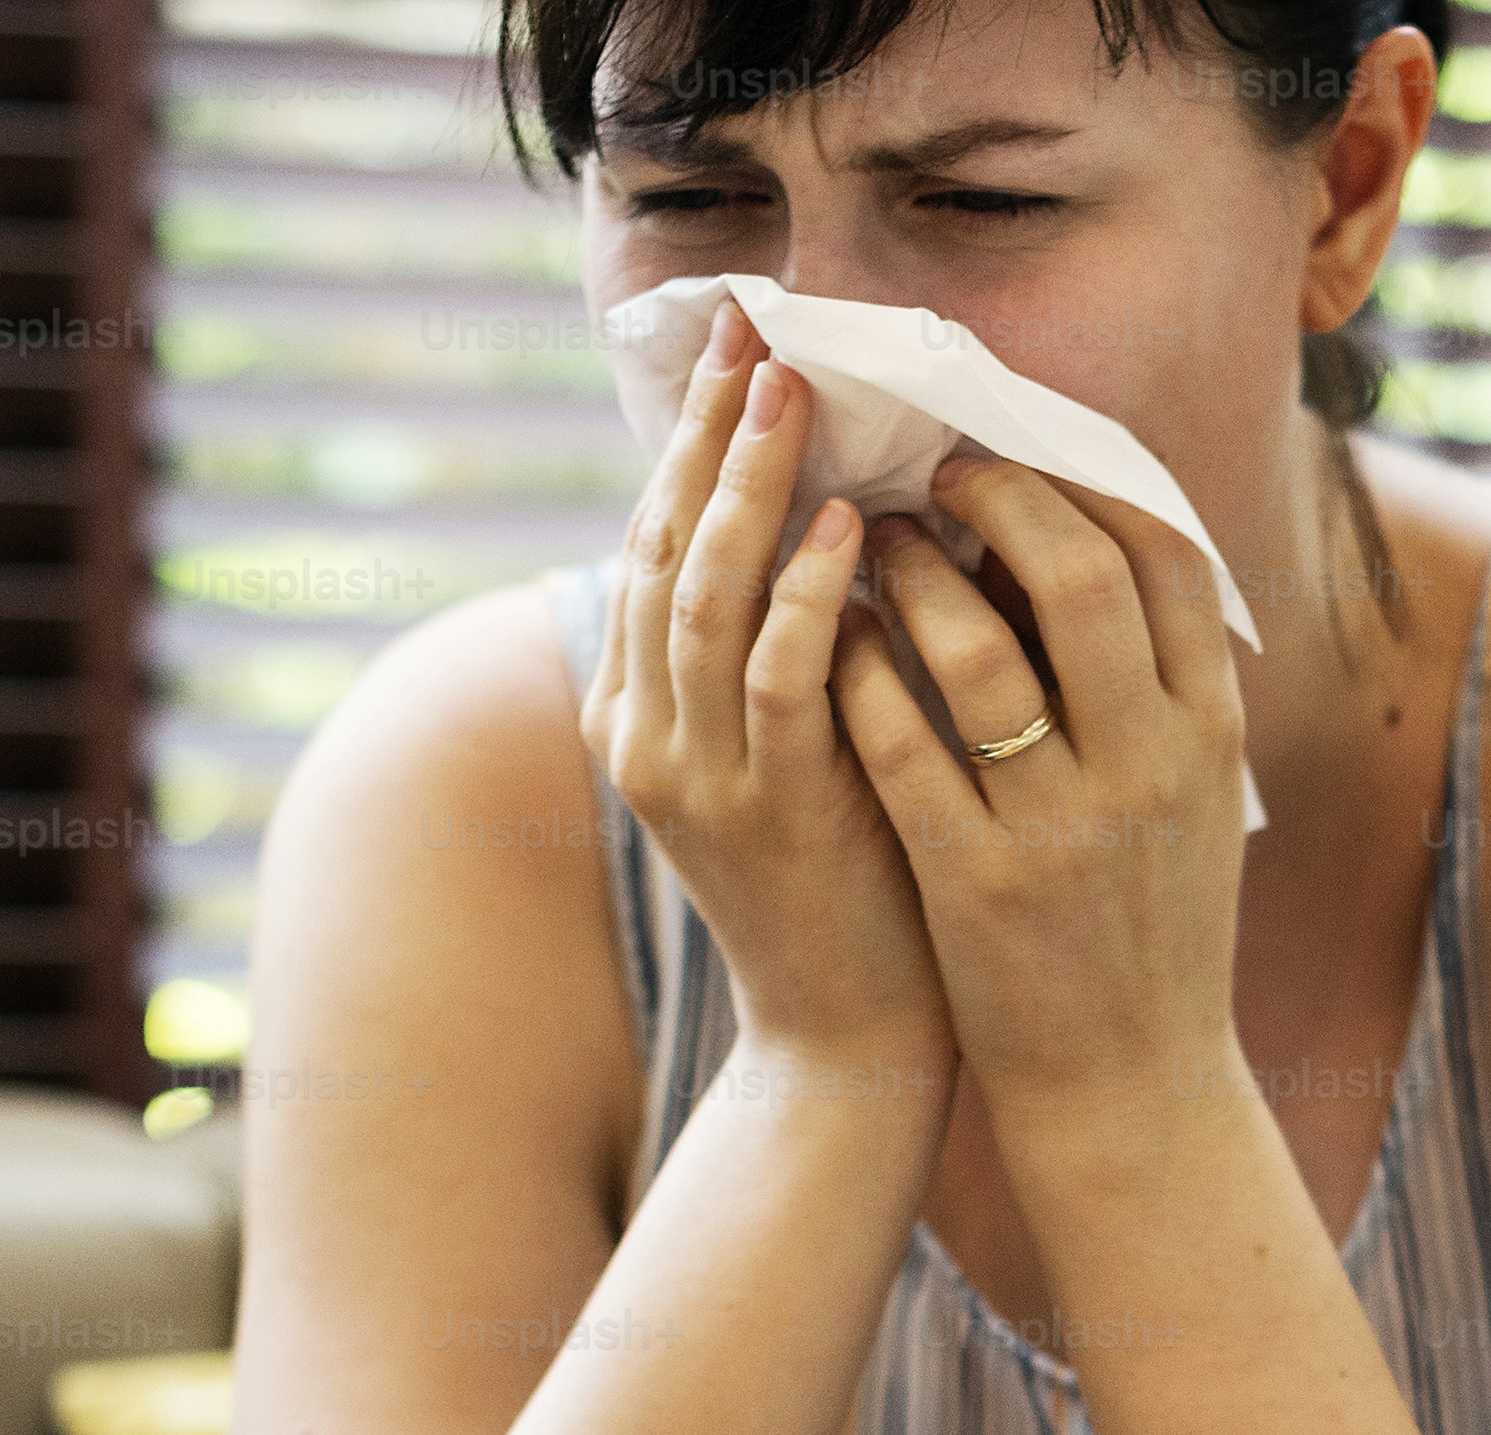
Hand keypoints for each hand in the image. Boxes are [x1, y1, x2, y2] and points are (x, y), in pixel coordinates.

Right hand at [584, 300, 955, 1107]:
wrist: (847, 1045)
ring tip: (794, 396)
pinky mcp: (767, 815)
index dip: (692, 441)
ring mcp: (695, 777)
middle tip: (760, 333)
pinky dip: (808, 598)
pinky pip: (778, 683)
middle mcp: (646, 735)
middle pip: (664, 548)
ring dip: (752, 488)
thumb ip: (791, 652)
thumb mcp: (799, 752)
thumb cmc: (851, 889)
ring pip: (705, 599)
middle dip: (709, 435)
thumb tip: (837, 521)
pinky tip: (848, 530)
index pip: (655, 545)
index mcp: (639, 714)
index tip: (740, 347)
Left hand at [829, 452, 1249, 1118]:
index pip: (1168, 554)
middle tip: (930, 474)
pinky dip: (858, 676)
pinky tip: (828, 640)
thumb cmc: (1151, 930)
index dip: (1084, 479)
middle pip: (1080, 573)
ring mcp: (1066, 830)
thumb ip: (1153, 684)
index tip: (1016, 454)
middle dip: (994, 496)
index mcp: (1211, 735)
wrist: (1134, 1092)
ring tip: (870, 547)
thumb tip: (1069, 538)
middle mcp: (1153, 770)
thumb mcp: (1190, 798)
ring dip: (912, 576)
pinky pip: (903, 748)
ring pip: (979, 652)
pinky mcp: (981, 886)